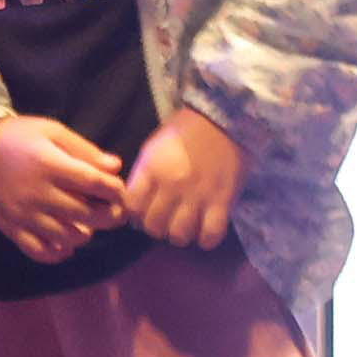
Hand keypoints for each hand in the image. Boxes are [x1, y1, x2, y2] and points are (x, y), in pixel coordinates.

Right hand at [0, 115, 126, 264]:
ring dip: (85, 233)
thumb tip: (115, 167)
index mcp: (50, 165)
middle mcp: (39, 194)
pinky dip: (57, 253)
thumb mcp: (51, 131)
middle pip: (87, 215)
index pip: (95, 183)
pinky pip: (39, 251)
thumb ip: (84, 149)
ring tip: (86, 224)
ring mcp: (24, 214)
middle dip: (110, 215)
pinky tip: (65, 244)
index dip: (115, 189)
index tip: (117, 189)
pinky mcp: (12, 228)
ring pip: (67, 237)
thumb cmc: (17, 136)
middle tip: (113, 211)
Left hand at [122, 105, 245, 249]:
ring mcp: (198, 195)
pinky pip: (211, 234)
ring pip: (179, 236)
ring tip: (185, 226)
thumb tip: (133, 204)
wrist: (225, 118)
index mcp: (152, 169)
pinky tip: (206, 229)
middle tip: (165, 221)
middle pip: (154, 227)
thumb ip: (143, 176)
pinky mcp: (223, 201)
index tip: (143, 212)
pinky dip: (207, 238)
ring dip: (180, 235)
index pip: (132, 207)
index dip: (135, 215)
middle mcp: (172, 185)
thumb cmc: (185, 131)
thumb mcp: (154, 148)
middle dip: (157, 228)